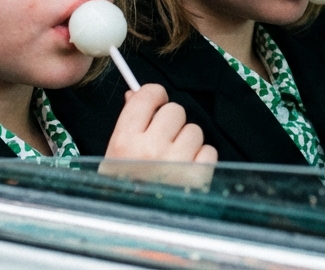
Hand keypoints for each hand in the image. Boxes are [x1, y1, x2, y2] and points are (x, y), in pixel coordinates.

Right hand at [98, 83, 217, 188]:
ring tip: (173, 163)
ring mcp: (176, 163)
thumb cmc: (125, 191)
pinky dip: (202, 161)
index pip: (147, 95)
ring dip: (188, 144)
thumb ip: (128, 124)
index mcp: (124, 141)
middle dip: (172, 124)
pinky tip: (187, 173)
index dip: (155, 97)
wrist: (136, 230)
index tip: (156, 104)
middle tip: (163, 142)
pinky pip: (209, 151)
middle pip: (175, 110)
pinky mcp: (198, 177)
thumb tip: (136, 94)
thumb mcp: (115, 157)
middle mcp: (150, 149)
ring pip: (194, 130)